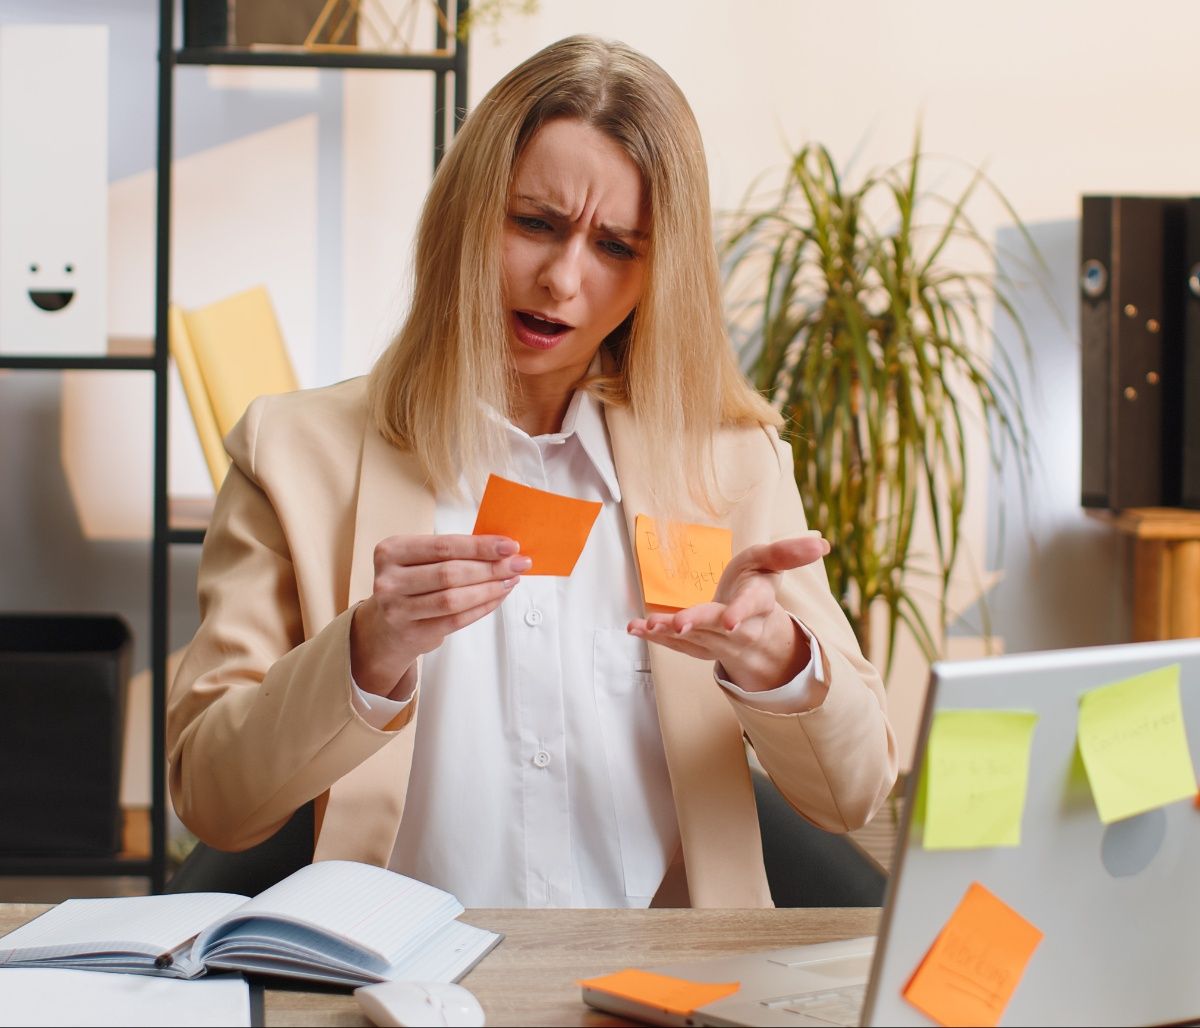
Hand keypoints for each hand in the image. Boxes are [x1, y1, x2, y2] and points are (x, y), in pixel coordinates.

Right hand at [351, 534, 529, 697]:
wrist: (383, 628)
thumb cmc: (410, 585)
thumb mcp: (418, 561)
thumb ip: (452, 553)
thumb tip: (502, 549)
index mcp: (391, 551)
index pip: (443, 546)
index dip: (480, 546)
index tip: (510, 545)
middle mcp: (389, 580)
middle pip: (450, 573)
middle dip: (491, 567)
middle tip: (518, 564)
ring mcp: (397, 609)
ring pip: (454, 599)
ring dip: (489, 589)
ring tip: (511, 581)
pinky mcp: (412, 633)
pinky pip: (456, 620)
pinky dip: (482, 608)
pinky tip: (497, 597)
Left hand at [627, 534, 830, 691]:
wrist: (752, 627)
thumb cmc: (757, 586)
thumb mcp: (772, 563)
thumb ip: (789, 553)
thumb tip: (822, 544)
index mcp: (760, 603)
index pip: (754, 606)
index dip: (742, 611)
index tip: (731, 619)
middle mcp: (741, 627)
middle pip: (718, 626)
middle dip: (698, 623)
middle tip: (679, 623)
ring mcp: (718, 640)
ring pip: (694, 638)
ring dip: (669, 631)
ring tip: (646, 623)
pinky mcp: (699, 646)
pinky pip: (676, 644)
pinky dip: (655, 637)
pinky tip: (635, 628)